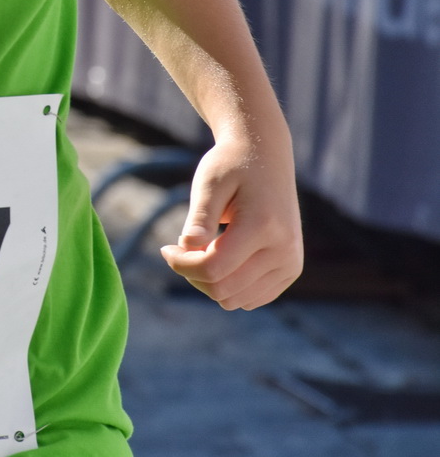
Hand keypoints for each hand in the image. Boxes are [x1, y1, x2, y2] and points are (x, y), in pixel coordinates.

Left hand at [160, 130, 302, 308]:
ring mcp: (290, 264)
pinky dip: (229, 286)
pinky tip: (221, 258)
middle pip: (224, 291)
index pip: (214, 269)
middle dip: (193, 274)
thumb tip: (186, 246)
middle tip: (182, 247)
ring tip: (204, 249)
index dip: (182, 265)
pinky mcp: (290, 270)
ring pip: (236, 301)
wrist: (266, 156)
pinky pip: (251, 299)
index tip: (166, 248)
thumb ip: (199, 217)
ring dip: (211, 282)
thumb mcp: (209, 183)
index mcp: (264, 226)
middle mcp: (284, 250)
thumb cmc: (231, 166)